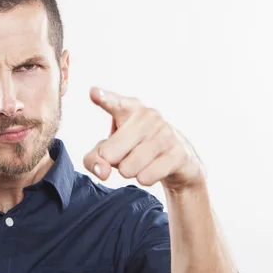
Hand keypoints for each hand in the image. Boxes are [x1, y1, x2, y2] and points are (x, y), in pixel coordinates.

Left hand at [83, 87, 205, 191]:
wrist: (178, 161)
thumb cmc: (135, 149)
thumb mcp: (109, 150)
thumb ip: (94, 159)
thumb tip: (102, 172)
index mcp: (129, 109)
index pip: (115, 104)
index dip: (105, 99)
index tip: (94, 93)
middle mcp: (148, 116)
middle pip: (109, 153)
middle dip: (112, 162)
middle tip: (125, 155)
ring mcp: (165, 133)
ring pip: (127, 168)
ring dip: (130, 172)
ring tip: (141, 162)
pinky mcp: (177, 153)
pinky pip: (145, 177)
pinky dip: (144, 179)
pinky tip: (154, 169)